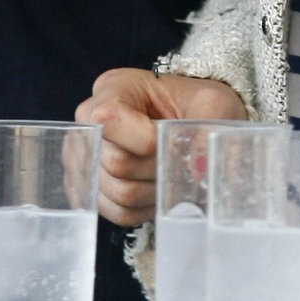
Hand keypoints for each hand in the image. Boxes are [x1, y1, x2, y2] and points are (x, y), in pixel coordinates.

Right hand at [75, 68, 247, 226]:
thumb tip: (198, 171)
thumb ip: (207, 129)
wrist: (193, 116)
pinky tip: (159, 187)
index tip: (169, 138)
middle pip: (116, 162)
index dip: (144, 139)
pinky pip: (117, 212)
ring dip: (155, 189)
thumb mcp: (213, 103)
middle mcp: (90, 120)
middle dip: (156, 166)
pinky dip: (146, 206)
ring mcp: (86, 156)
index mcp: (114, 87)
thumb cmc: (197, 104)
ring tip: (171, 171)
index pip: (109, 118)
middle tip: (177, 157)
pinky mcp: (92, 187)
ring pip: (118, 193)